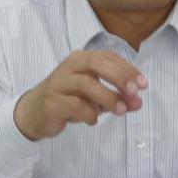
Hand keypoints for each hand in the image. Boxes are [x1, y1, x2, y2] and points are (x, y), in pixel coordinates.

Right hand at [13, 50, 146, 140]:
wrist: (34, 113)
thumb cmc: (69, 100)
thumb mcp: (96, 98)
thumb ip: (118, 98)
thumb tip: (139, 102)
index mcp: (82, 59)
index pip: (108, 57)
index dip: (128, 69)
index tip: (143, 84)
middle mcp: (70, 67)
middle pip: (96, 63)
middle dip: (118, 77)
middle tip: (134, 93)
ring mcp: (59, 83)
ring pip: (85, 83)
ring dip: (107, 97)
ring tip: (121, 111)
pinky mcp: (52, 101)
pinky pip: (74, 105)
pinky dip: (89, 113)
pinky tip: (93, 120)